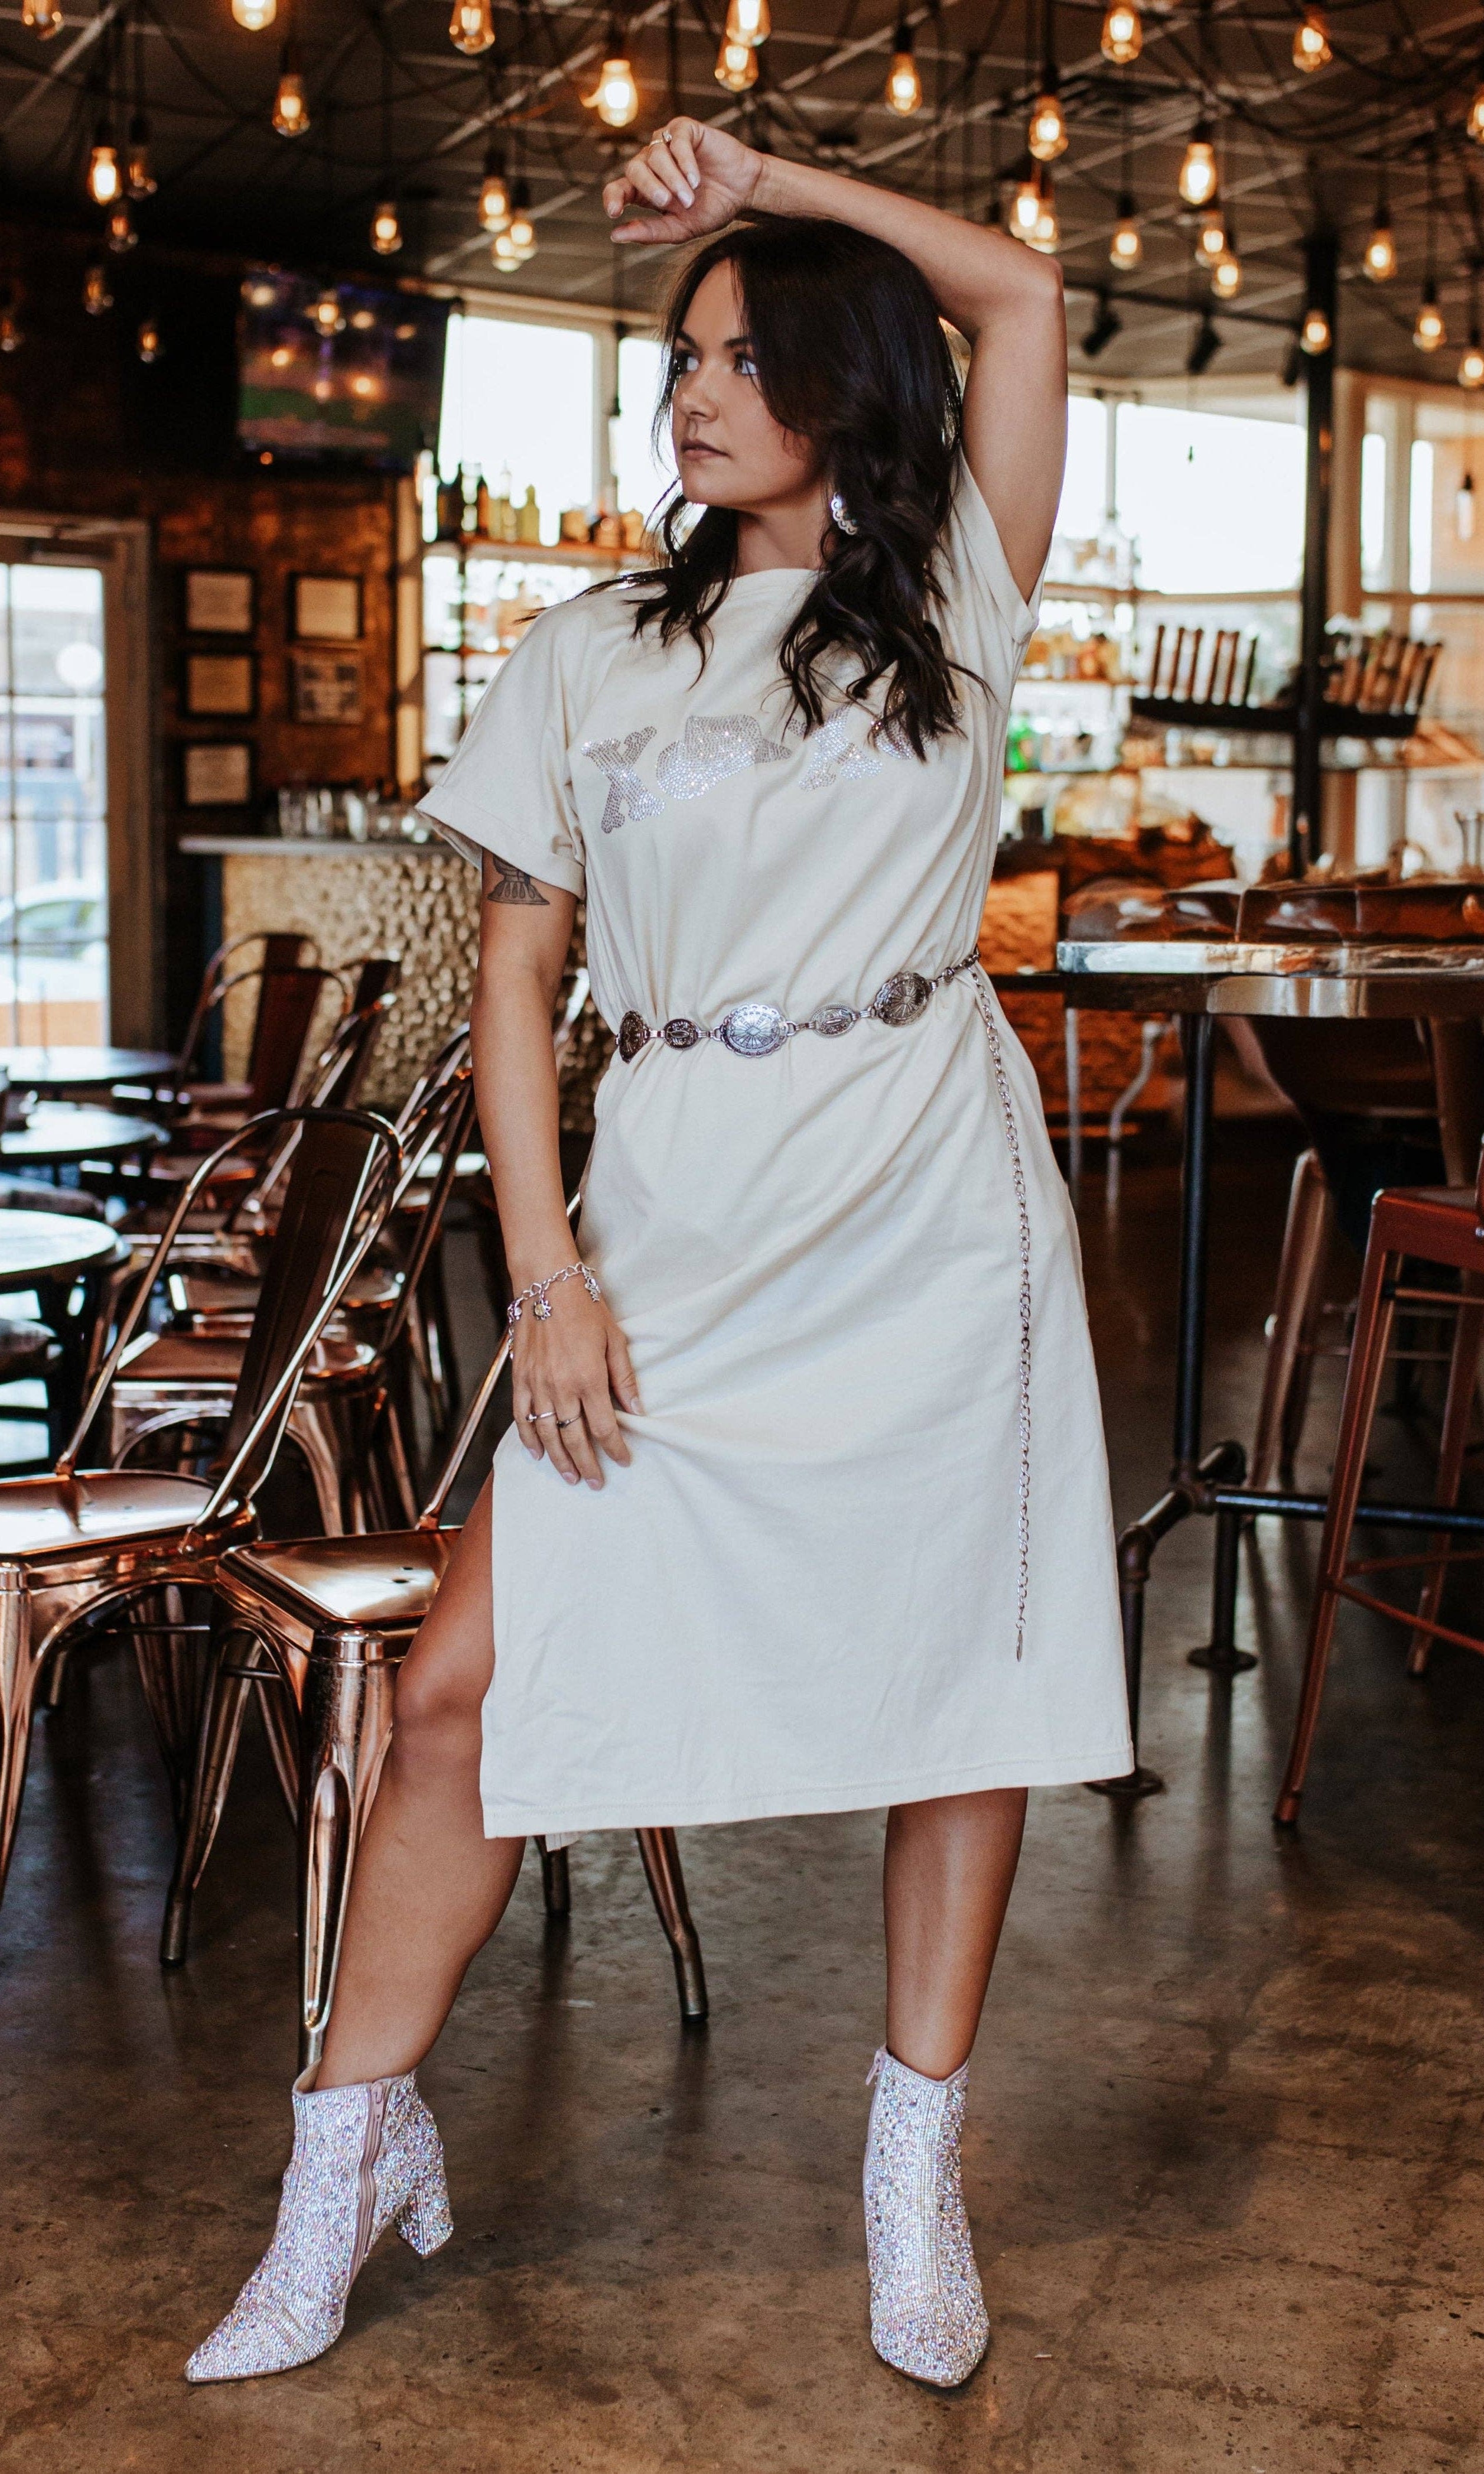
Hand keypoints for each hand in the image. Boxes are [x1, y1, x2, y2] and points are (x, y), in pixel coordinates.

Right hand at [513, 1276, 638, 1488]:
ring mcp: (537, 1385)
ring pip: (548, 1434)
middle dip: (587, 1464)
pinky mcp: (520, 1379)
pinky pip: (522, 1416)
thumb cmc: (585, 1307)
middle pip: (575, 1438)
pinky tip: (536, 1453)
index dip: (615, 1448)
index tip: (623, 1461)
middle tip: (595, 1483)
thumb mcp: (615, 1339)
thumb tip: (637, 1408)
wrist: (546, 1283)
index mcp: (590, 1378)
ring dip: (559, 1459)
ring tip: (569, 1476)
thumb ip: (624, 1377)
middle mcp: (562, 1387)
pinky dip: (528, 1437)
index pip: (605, 1427)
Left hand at [603, 117, 764, 245]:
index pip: (618, 188)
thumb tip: (615, 236)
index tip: (615, 213)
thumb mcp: (680, 228)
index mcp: (645, 188)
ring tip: (690, 197)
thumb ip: (649, 232)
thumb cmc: (711, 209)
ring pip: (654, 156)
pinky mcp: (684, 129)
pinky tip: (695, 179)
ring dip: (672, 179)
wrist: (743, 191)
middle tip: (666, 203)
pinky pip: (675, 140)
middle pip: (634, 169)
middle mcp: (651, 163)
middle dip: (649, 187)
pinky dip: (684, 161)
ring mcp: (666, 143)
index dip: (613, 198)